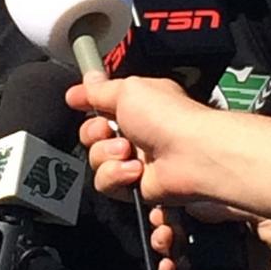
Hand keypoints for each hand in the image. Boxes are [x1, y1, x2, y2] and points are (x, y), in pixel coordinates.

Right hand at [67, 74, 213, 204]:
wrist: (191, 156)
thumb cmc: (168, 118)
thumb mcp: (127, 90)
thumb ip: (99, 90)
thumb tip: (82, 83)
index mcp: (136, 104)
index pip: (100, 105)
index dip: (88, 105)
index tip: (79, 102)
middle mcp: (135, 131)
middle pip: (92, 136)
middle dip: (95, 134)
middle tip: (111, 132)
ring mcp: (136, 159)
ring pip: (96, 162)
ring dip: (107, 158)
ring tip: (129, 154)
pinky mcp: (136, 186)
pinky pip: (109, 185)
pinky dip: (117, 178)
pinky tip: (134, 172)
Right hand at [149, 203, 270, 269]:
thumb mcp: (253, 201)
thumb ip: (217, 202)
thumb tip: (184, 198)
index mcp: (225, 209)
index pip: (186, 208)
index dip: (167, 212)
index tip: (157, 213)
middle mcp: (223, 234)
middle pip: (180, 238)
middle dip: (164, 239)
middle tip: (162, 239)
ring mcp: (229, 263)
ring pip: (188, 268)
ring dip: (173, 267)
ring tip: (171, 266)